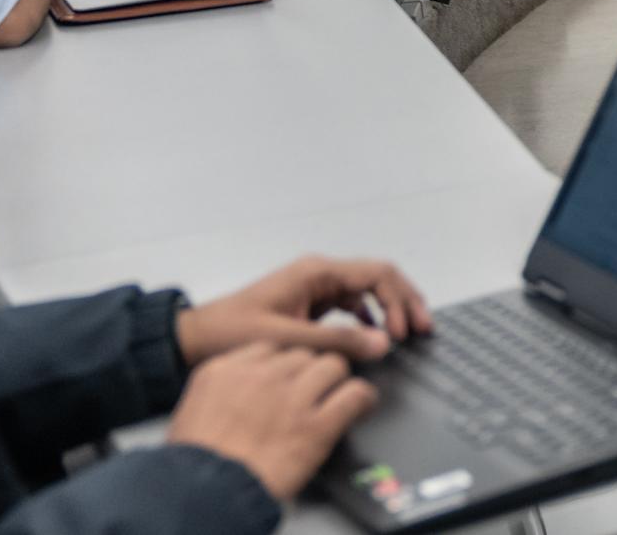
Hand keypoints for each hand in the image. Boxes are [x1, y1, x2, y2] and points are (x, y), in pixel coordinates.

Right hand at [165, 344, 376, 502]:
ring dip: (337, 380)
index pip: (270, 348)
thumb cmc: (196, 464)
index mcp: (224, 371)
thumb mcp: (194, 413)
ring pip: (332, 366)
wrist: (204, 493)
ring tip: (340, 394)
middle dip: (310, 371)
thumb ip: (223, 393)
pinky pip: (354, 395)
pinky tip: (363, 405)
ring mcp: (292, 397)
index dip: (284, 364)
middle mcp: (261, 376)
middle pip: (304, 354)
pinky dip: (363, 399)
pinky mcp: (317, 424)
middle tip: (315, 389)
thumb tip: (243, 394)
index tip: (290, 375)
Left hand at [175, 256, 432, 367]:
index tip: (405, 333)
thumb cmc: (230, 333)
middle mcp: (319, 274)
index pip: (376, 275)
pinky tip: (372, 334)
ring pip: (366, 291)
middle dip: (404, 301)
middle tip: (424, 329)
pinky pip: (349, 304)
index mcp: (316, 273)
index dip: (399, 301)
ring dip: (389, 308)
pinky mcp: (308, 304)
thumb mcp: (286, 339)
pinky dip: (368, 316)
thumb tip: (383, 343)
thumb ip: (335, 341)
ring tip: (407, 333)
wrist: (193, 339)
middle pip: (377, 278)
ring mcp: (314, 288)